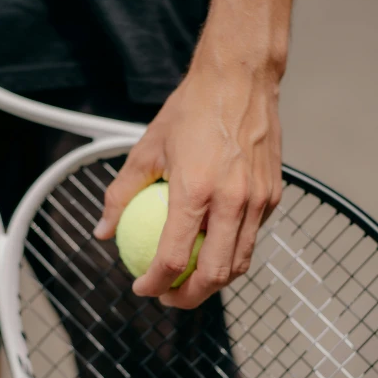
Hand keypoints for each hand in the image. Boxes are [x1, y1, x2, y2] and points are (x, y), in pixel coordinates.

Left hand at [94, 64, 283, 309]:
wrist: (241, 79)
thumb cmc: (193, 110)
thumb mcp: (147, 149)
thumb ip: (122, 194)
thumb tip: (104, 230)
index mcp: (196, 191)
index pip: (174, 258)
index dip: (154, 284)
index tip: (142, 287)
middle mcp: (233, 201)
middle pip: (214, 275)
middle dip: (188, 298)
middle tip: (168, 296)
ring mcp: (258, 200)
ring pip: (239, 263)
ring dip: (213, 282)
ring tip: (190, 279)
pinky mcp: (273, 196)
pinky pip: (252, 238)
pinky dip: (232, 253)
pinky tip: (212, 247)